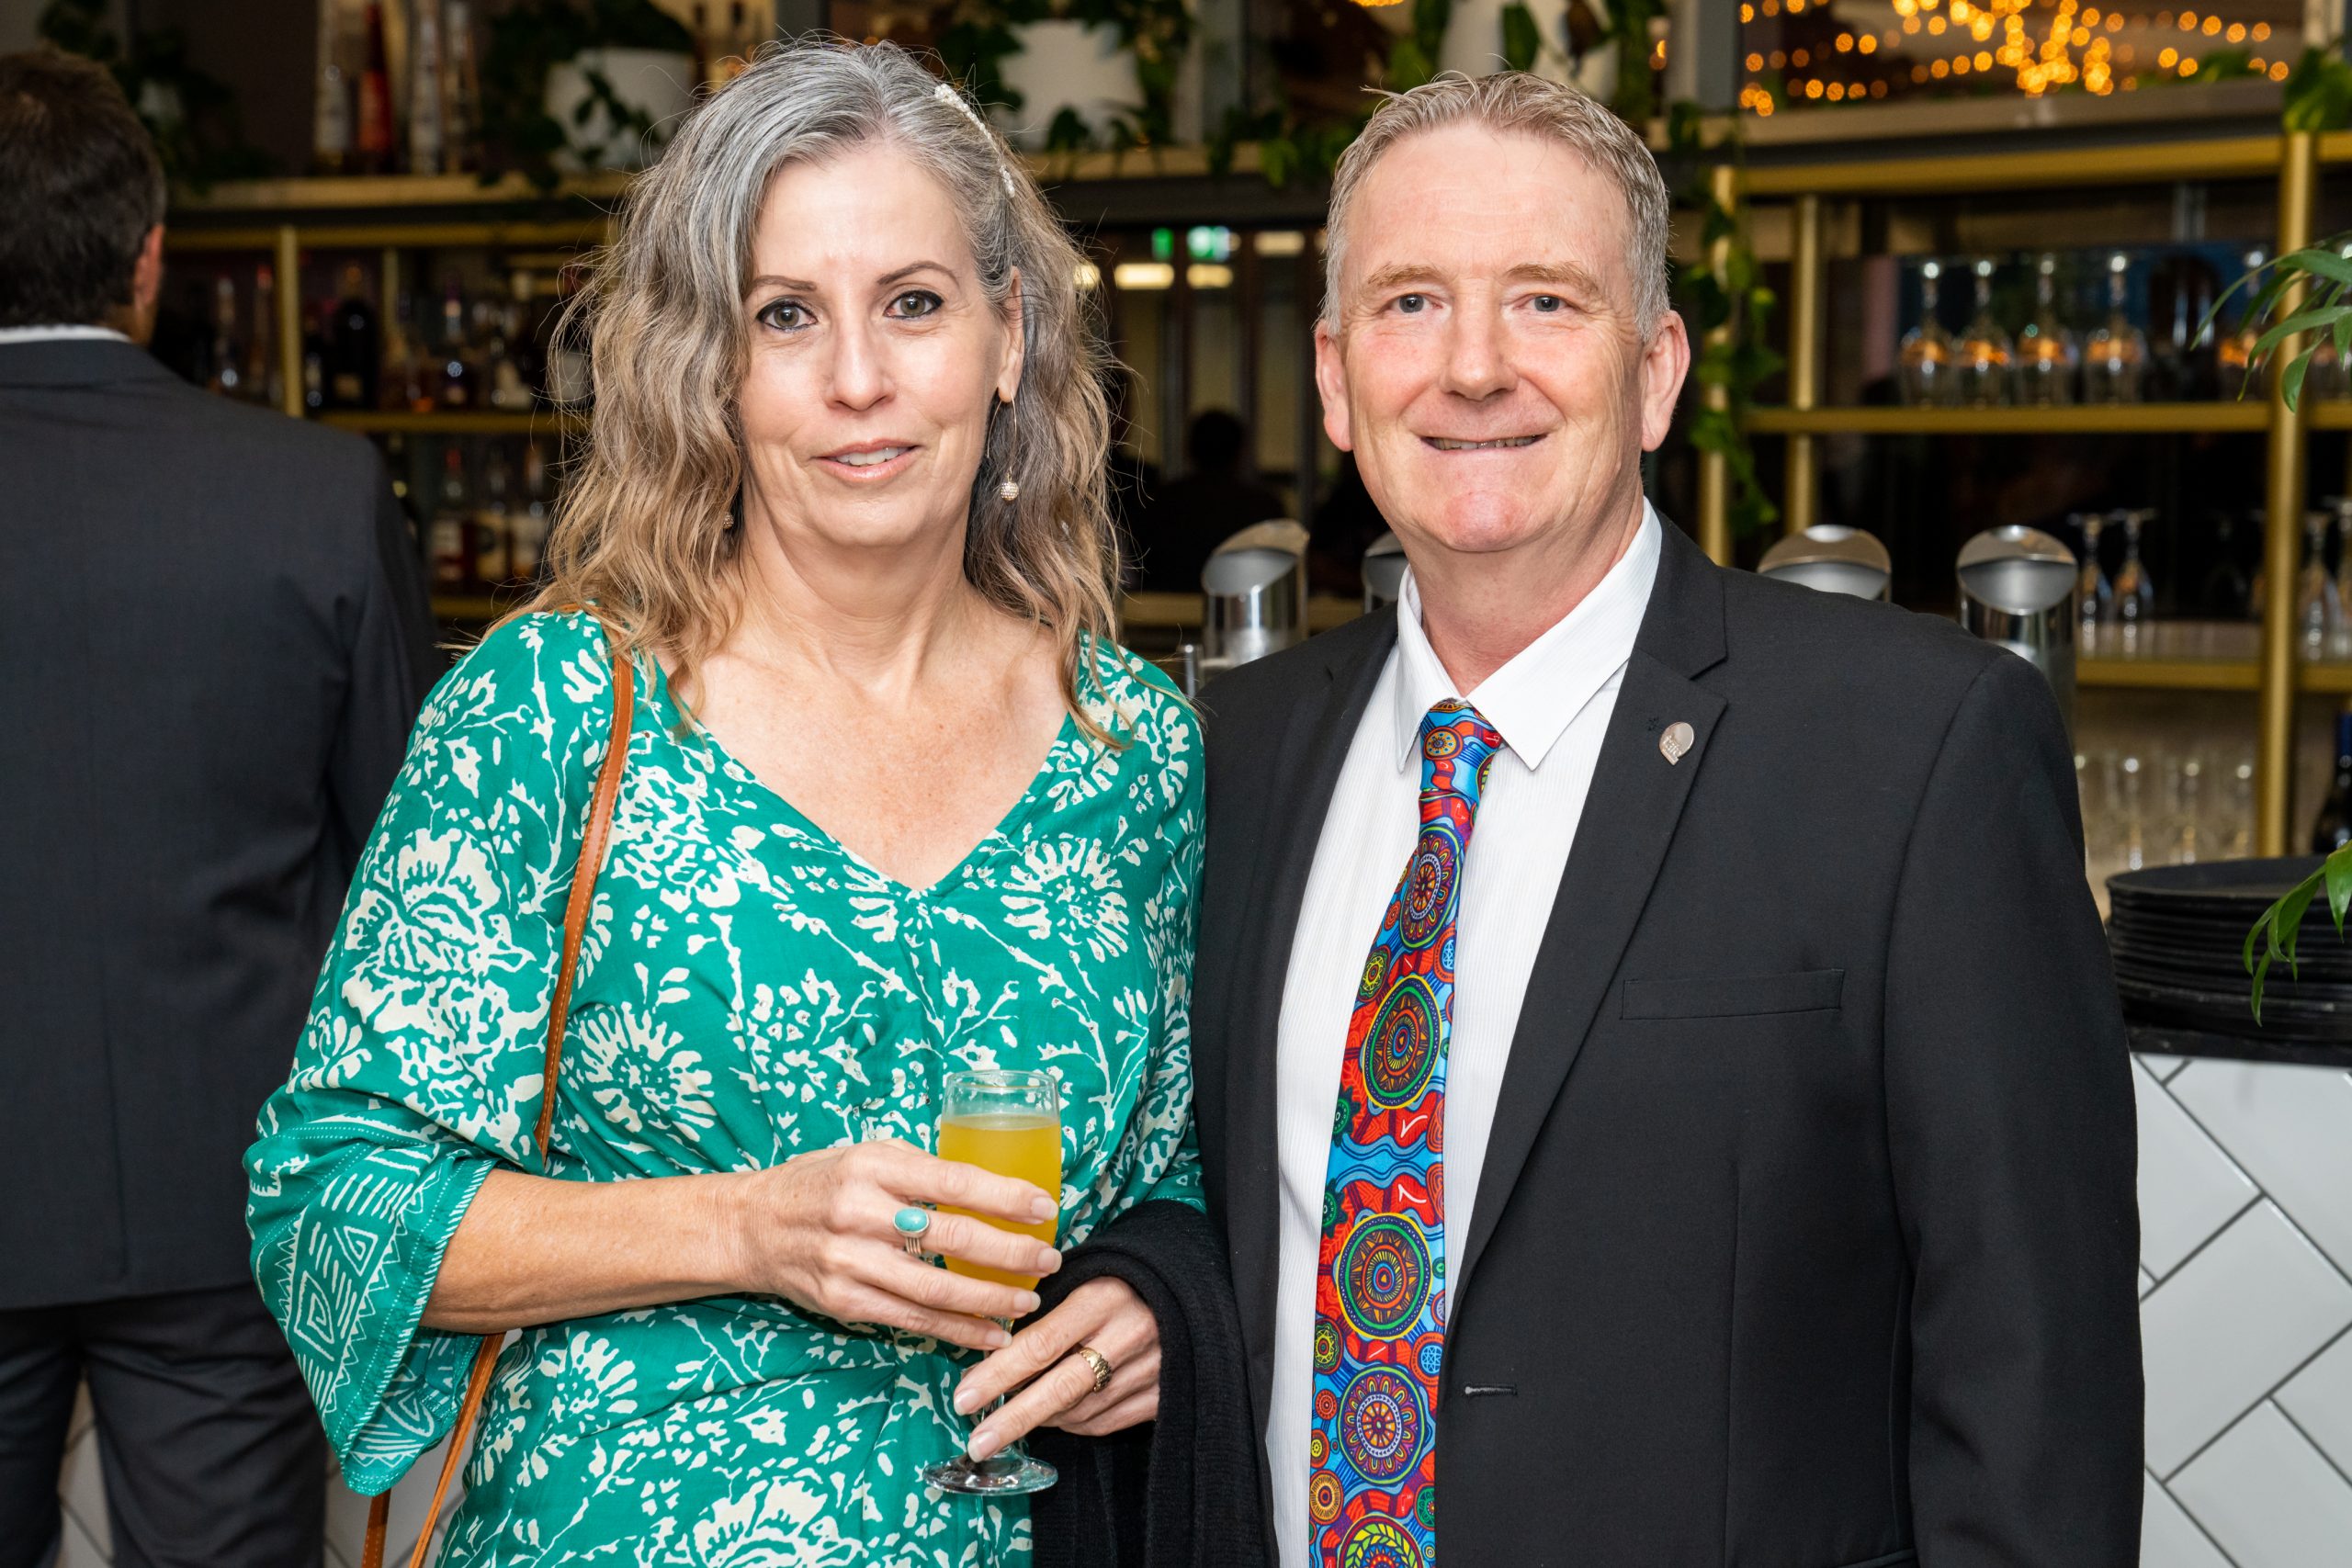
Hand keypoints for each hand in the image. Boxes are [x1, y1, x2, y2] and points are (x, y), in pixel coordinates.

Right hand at [724, 1138, 1061, 1352]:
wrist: (751, 1227)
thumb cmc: (820, 1183)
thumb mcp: (865, 1155)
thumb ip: (919, 1169)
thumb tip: (991, 1182)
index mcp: (873, 1167)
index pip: (954, 1181)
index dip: (1005, 1195)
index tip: (1045, 1207)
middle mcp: (861, 1214)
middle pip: (952, 1238)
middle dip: (1011, 1252)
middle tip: (1048, 1258)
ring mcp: (851, 1262)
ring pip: (937, 1289)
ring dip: (992, 1299)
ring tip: (1029, 1300)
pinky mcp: (845, 1302)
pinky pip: (913, 1321)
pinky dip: (958, 1330)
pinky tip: (992, 1334)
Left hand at [953, 1276, 1159, 1458]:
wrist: (1189, 1292)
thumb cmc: (1121, 1282)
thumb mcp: (1084, 1279)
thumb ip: (1044, 1314)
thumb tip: (990, 1358)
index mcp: (1102, 1298)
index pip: (1040, 1344)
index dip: (998, 1375)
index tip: (963, 1398)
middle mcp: (1127, 1337)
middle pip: (1059, 1388)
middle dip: (1012, 1419)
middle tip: (976, 1441)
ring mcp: (1150, 1370)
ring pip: (1079, 1411)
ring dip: (1041, 1420)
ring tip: (1016, 1418)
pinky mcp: (1162, 1396)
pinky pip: (1104, 1423)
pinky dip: (1073, 1425)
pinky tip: (1057, 1416)